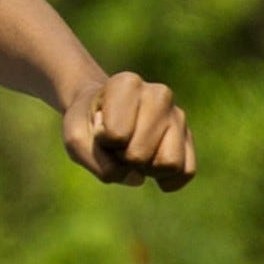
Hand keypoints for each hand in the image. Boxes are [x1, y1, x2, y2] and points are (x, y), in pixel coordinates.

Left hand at [63, 70, 196, 187]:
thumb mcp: (76, 140)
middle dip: (122, 158)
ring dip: (146, 169)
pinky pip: (186, 171)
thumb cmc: (87, 124)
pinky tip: (151, 168)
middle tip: (116, 142)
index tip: (100, 126)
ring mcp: (177, 114)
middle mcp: (158, 94)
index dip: (103, 142)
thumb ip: (99, 162)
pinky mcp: (188, 136)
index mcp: (126, 84)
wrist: (102, 116)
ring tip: (134, 151)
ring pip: (169, 163)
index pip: (116, 136)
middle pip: (140, 154)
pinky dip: (167, 179)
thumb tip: (138, 178)